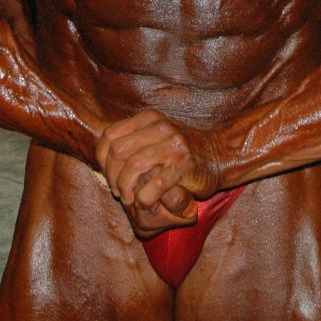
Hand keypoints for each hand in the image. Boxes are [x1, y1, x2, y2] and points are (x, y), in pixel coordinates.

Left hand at [95, 110, 219, 234]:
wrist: (220, 156)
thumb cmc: (181, 152)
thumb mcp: (156, 136)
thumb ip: (132, 139)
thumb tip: (100, 153)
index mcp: (149, 118)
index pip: (109, 135)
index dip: (101, 159)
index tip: (107, 175)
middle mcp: (160, 127)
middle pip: (118, 151)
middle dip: (112, 176)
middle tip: (118, 192)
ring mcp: (173, 144)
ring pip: (132, 167)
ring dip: (125, 189)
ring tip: (129, 199)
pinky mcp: (184, 165)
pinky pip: (153, 185)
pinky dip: (144, 198)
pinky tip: (146, 202)